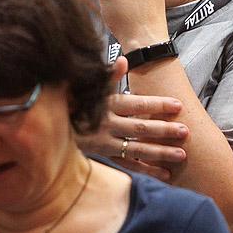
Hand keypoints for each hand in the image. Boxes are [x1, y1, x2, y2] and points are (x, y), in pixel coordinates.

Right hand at [77, 58, 187, 180]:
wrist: (48, 124)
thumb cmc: (73, 101)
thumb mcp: (89, 87)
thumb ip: (109, 75)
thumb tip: (124, 60)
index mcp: (106, 104)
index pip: (136, 104)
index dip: (157, 104)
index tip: (177, 105)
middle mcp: (106, 124)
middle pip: (140, 127)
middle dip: (164, 130)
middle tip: (185, 131)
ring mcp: (105, 142)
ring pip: (137, 149)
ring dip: (160, 153)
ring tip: (181, 155)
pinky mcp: (104, 155)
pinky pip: (128, 164)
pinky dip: (147, 169)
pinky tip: (165, 173)